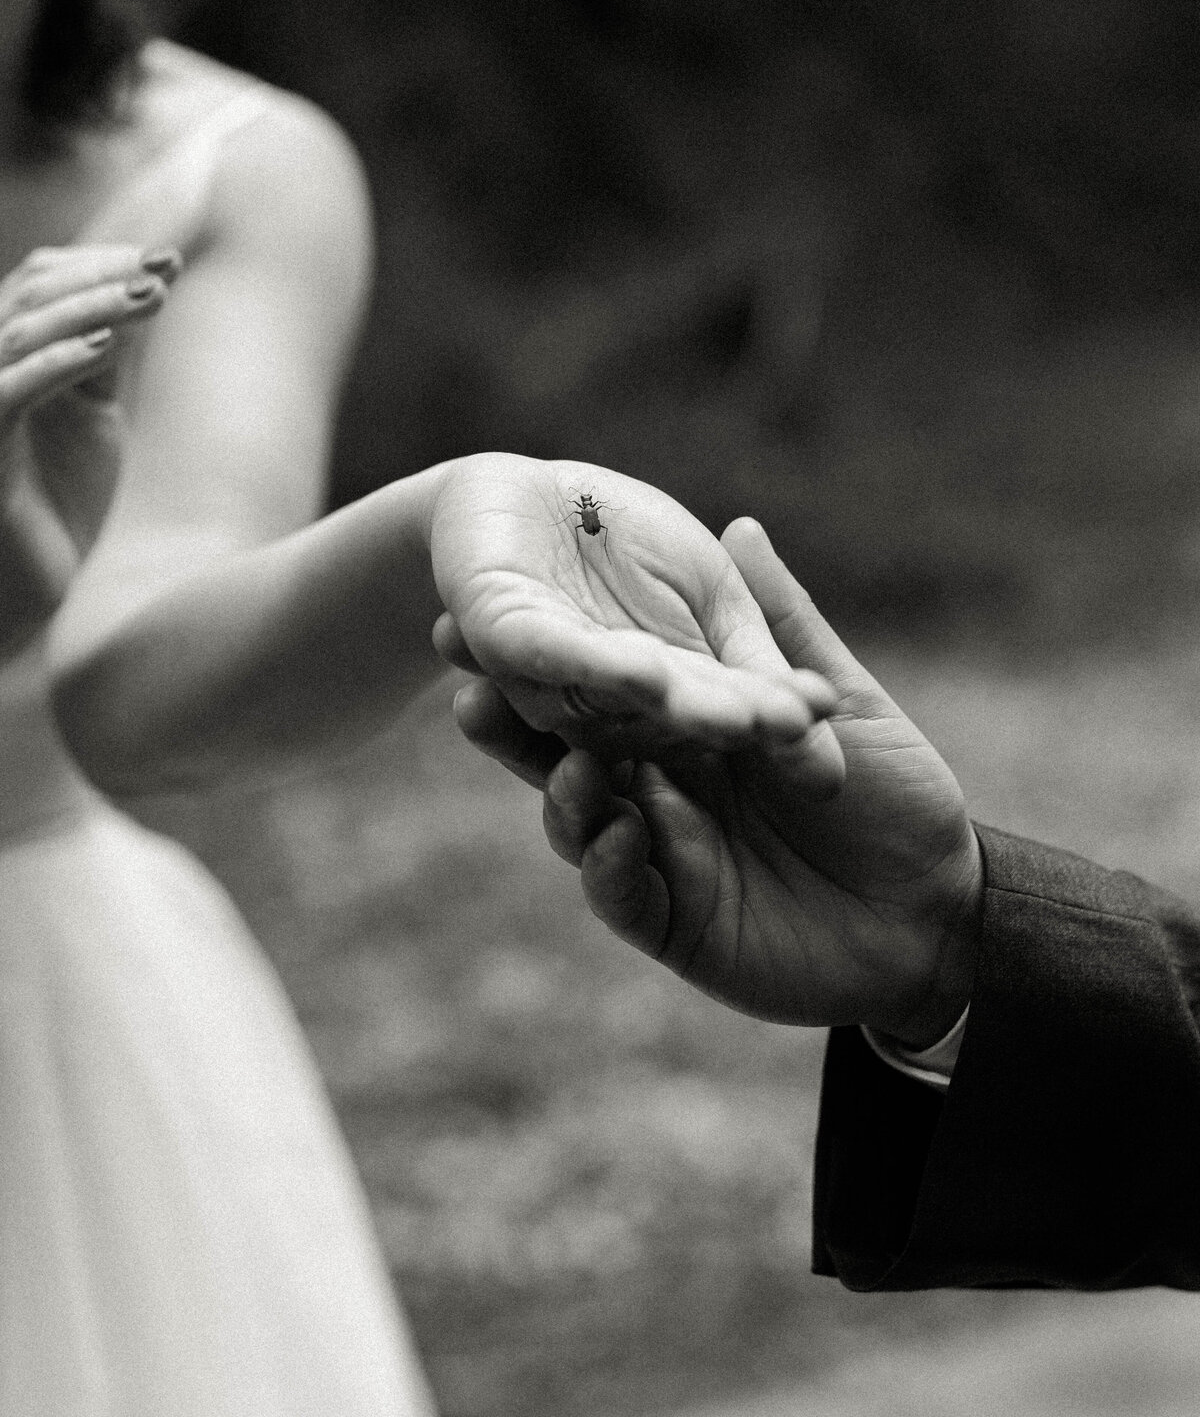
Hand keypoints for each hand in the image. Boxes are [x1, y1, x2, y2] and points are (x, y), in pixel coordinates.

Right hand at [0, 243, 179, 647]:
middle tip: (169, 268)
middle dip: (102, 275)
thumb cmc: (64, 514)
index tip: (170, 259)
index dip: (100, 262)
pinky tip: (105, 349)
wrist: (44, 601)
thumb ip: (98, 354)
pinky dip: (53, 362)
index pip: (36, 282)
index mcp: (3, 360)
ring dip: (90, 308)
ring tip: (153, 297)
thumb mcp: (90, 416)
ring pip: (18, 333)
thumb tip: (143, 283)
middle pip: (26, 295)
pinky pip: (6, 393)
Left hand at [427, 454, 843, 779]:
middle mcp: (606, 711)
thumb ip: (756, 658)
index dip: (772, 742)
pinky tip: (647, 669)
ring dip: (675, 714)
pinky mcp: (502, 636)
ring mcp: (549, 680)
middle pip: (676, 732)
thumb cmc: (628, 544)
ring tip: (733, 720)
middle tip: (795, 742)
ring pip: (616, 710)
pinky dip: (597, 667)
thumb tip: (820, 709)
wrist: (519, 495)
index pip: (726, 728)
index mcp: (665, 706)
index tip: (835, 762)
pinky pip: (550, 658)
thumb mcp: (714, 601)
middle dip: (729, 734)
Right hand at [447, 516, 981, 1046]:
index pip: (609, 691)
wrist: (942, 919)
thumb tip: (738, 527)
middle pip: (571, 751)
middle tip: (466, 685)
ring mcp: (663, 857)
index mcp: (692, 734)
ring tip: (559, 765)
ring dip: (560, 794)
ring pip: (584, 822)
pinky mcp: (674, 922)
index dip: (554, 657)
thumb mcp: (847, 701)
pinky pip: (624, 895)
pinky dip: (611, 868)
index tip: (488, 613)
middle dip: (517, 725)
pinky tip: (614, 837)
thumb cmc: (904, 799)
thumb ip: (781, 624)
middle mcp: (663, 789)